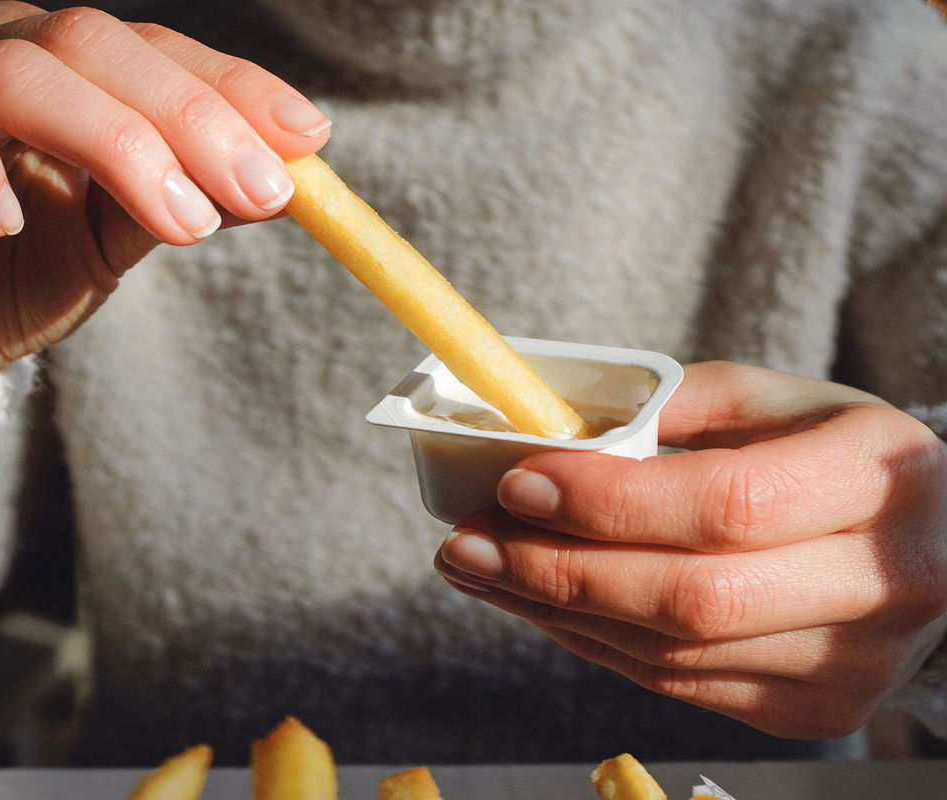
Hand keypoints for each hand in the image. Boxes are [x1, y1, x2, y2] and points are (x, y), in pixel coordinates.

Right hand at [0, 1, 329, 407]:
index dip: (233, 87)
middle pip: (91, 42)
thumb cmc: (22, 275)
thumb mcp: (123, 238)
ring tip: (182, 225)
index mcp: (61, 66)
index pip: (153, 48)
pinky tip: (11, 225)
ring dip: (113, 144)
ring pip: (12, 75)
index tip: (307, 140)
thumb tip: (286, 174)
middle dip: (189, 118)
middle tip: (260, 192)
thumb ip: (189, 197)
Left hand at [435, 361, 946, 737]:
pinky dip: (592, 642)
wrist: (931, 547)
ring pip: (672, 654)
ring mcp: (849, 662)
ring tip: (479, 569)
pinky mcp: (813, 710)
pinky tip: (539, 603)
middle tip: (465, 542)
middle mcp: (880, 581)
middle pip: (694, 598)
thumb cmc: (831, 455)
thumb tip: (556, 434)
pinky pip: (675, 685)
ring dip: (554, 611)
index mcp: (875, 477)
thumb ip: (674, 403)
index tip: (518, 482)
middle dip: (558, 572)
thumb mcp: (773, 399)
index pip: (728, 503)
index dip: (611, 503)